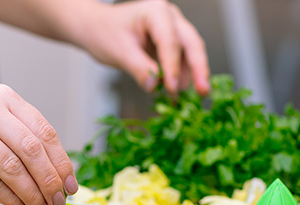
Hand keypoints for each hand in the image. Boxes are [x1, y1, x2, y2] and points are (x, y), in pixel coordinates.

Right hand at [0, 84, 77, 204]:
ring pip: (14, 168)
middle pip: (32, 150)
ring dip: (33, 195)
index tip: (69, 185)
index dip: (61, 162)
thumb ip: (19, 141)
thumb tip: (55, 178)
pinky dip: (10, 200)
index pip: (44, 132)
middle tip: (59, 203)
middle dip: (50, 182)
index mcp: (4, 97)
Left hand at [77, 0, 209, 94]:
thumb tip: (154, 86)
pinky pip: (181, 58)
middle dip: (198, 68)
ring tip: (191, 97)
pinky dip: (181, 74)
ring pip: (190, 51)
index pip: (169, 41)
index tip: (172, 88)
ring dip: (192, 74)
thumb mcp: (118, 52)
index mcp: (155, 12)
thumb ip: (138, 68)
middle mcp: (169, 17)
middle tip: (203, 91)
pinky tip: (178, 91)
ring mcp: (172, 27)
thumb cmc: (104, 33)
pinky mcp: (170, 41)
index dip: (172, 66)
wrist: (95, 28)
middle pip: (191, 43)